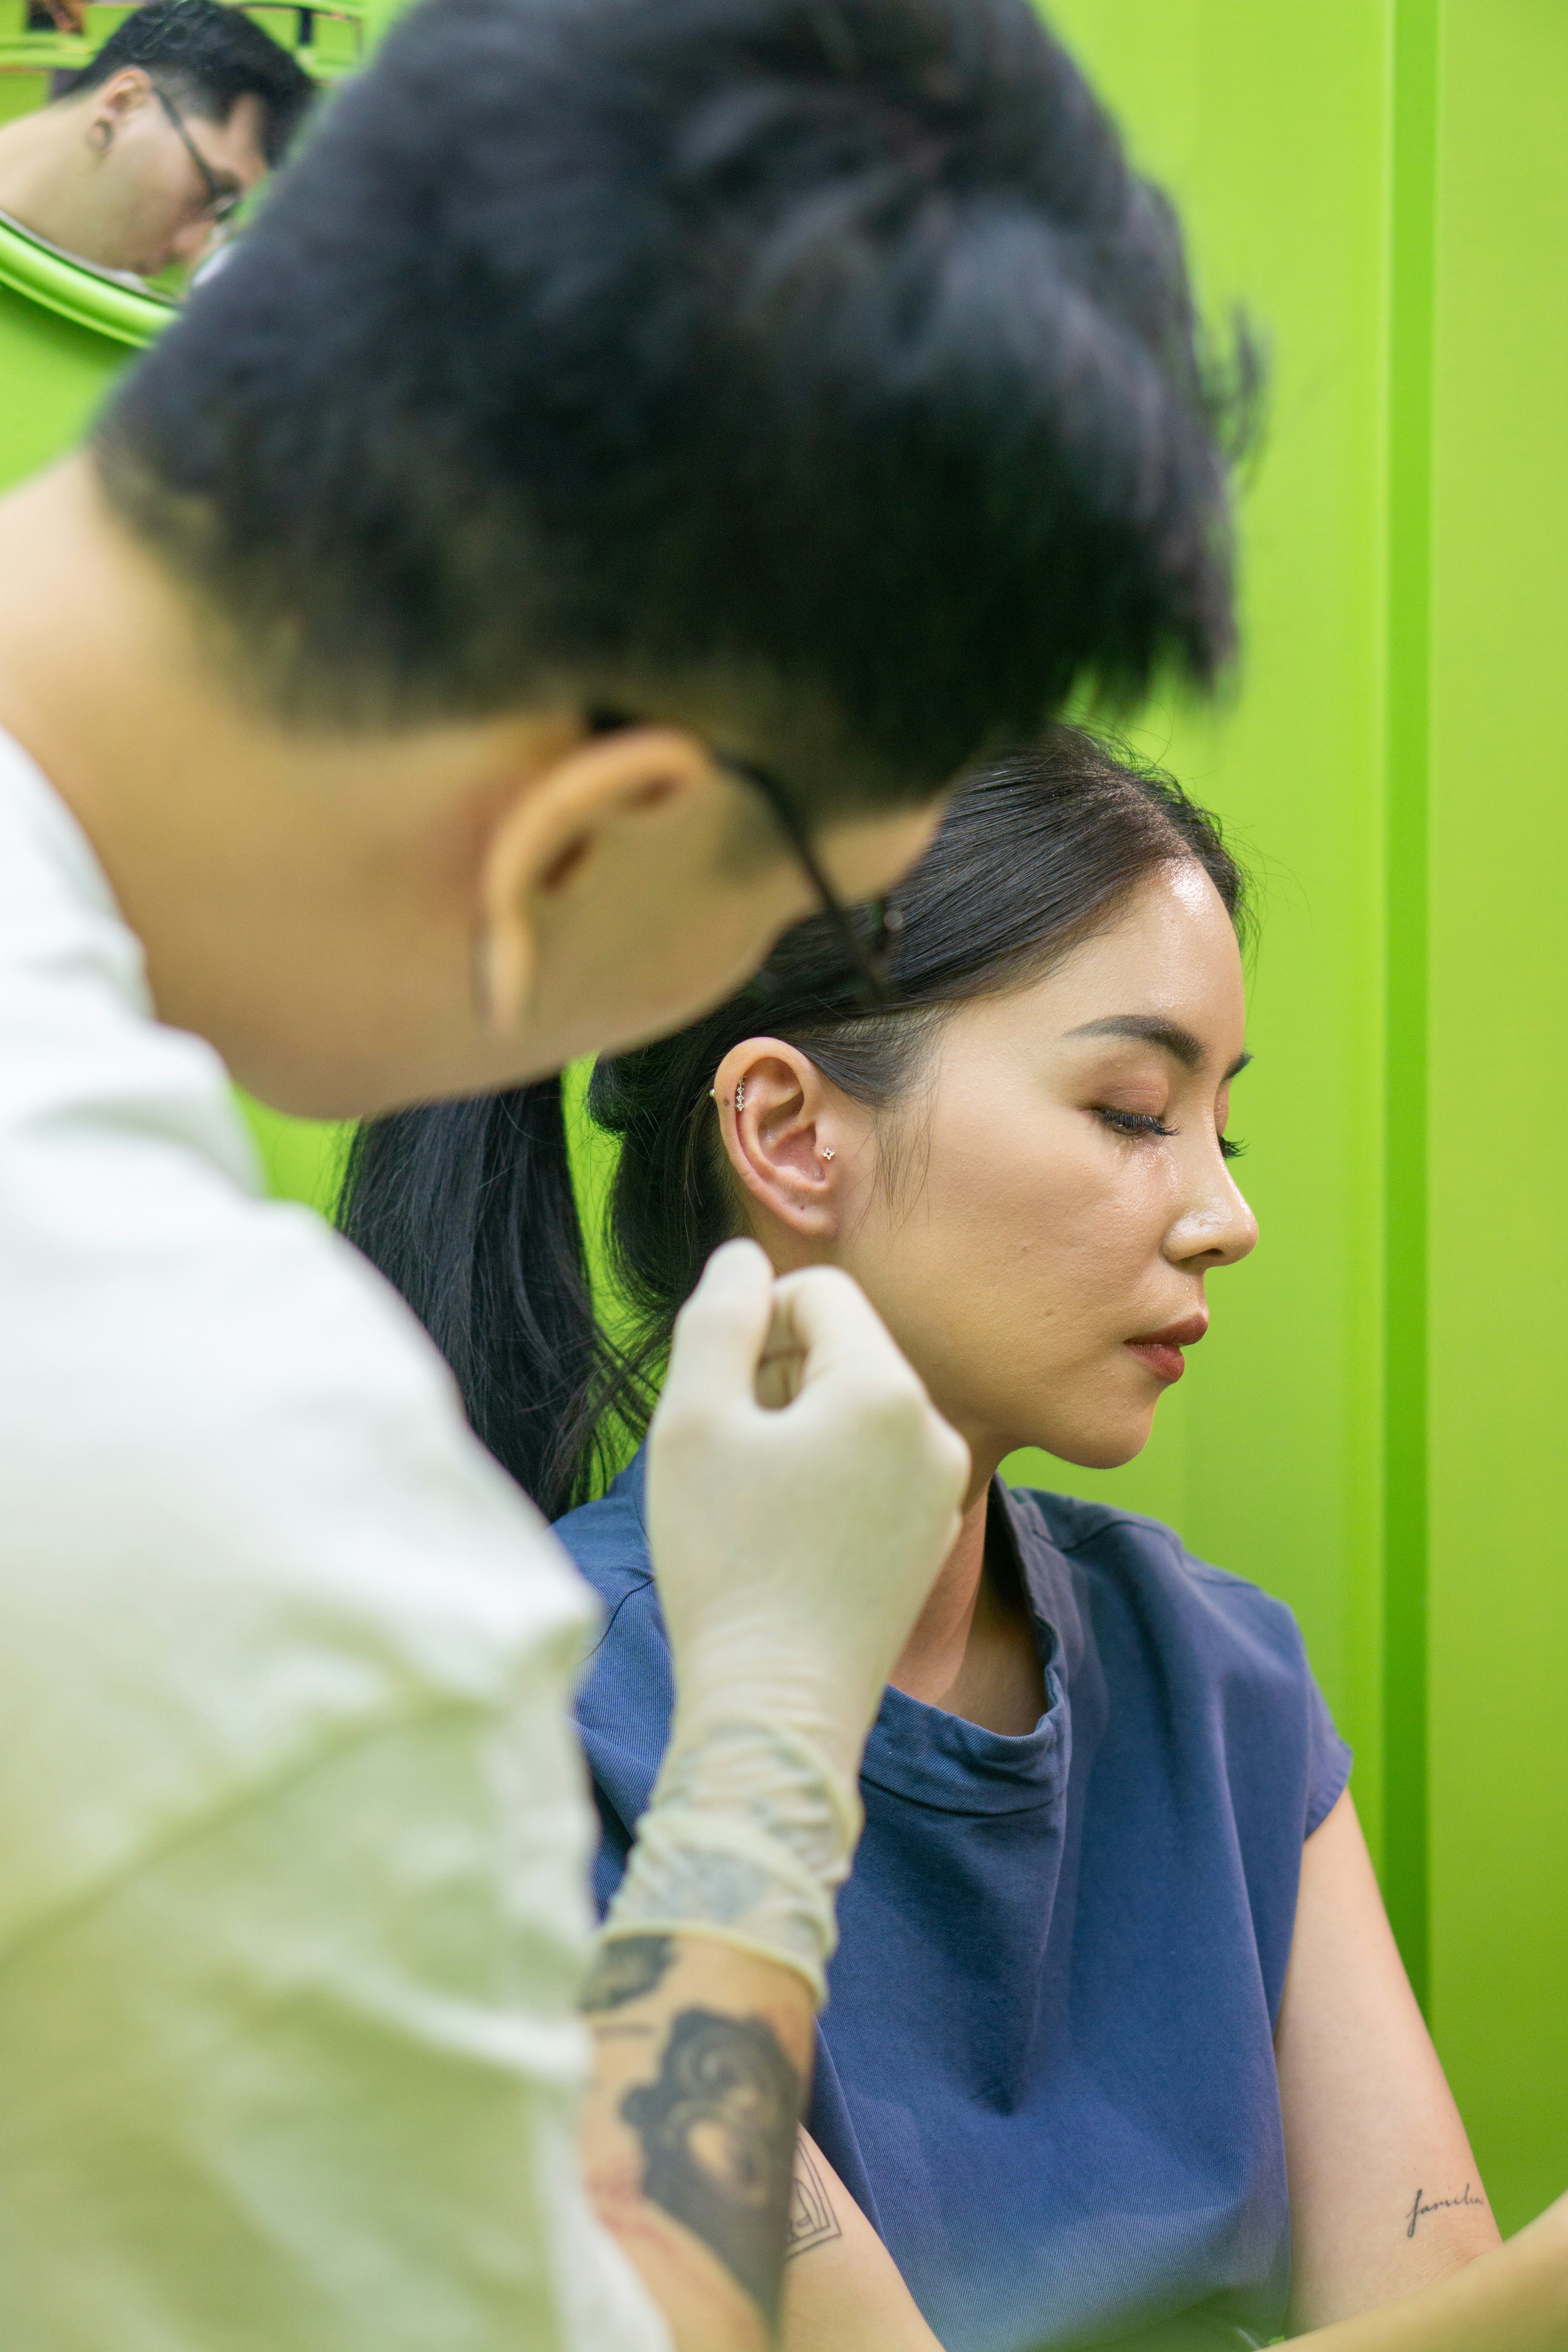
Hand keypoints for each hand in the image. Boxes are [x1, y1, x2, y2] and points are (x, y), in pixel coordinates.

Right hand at [647, 1239, 968, 1786]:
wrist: (777, 1707)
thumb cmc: (726, 1559)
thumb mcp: (694, 1418)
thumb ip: (719, 1317)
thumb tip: (744, 1259)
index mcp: (886, 1388)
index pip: (818, 1291)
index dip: (752, 1326)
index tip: (717, 1397)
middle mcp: (935, 1430)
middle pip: (842, 1349)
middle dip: (776, 1379)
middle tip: (729, 1458)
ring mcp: (942, 1489)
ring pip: (855, 1409)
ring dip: (796, 1429)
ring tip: (753, 1501)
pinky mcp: (930, 1538)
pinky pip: (873, 1467)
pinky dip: (824, 1479)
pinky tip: (786, 1538)